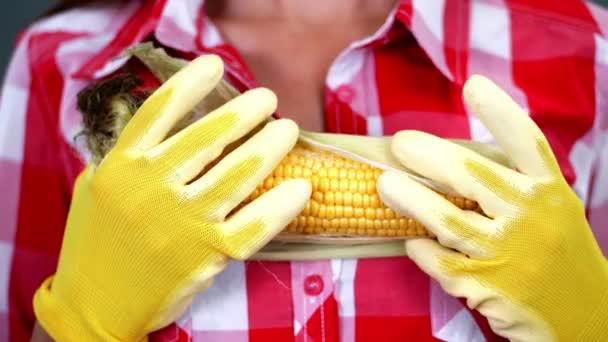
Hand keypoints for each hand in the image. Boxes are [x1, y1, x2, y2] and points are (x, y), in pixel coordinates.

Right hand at [33, 55, 310, 340]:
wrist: (93, 305)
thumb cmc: (96, 244)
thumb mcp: (98, 190)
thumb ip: (128, 158)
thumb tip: (166, 128)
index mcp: (122, 166)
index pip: (160, 112)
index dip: (190, 83)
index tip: (215, 64)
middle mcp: (150, 187)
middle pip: (208, 136)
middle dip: (245, 112)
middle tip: (268, 99)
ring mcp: (180, 220)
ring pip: (237, 173)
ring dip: (269, 145)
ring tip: (288, 129)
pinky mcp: (206, 253)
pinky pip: (254, 225)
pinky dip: (281, 206)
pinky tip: (300, 188)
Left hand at [377, 75, 607, 340]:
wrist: (583, 316)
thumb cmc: (554, 252)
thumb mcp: (549, 211)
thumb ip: (511, 186)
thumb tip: (443, 162)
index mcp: (550, 192)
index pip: (526, 142)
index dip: (498, 111)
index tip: (472, 85)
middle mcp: (532, 217)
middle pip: (472, 174)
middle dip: (428, 156)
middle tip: (400, 143)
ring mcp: (509, 255)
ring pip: (446, 219)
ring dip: (409, 199)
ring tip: (385, 184)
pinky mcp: (487, 287)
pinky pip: (439, 261)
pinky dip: (421, 249)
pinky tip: (412, 241)